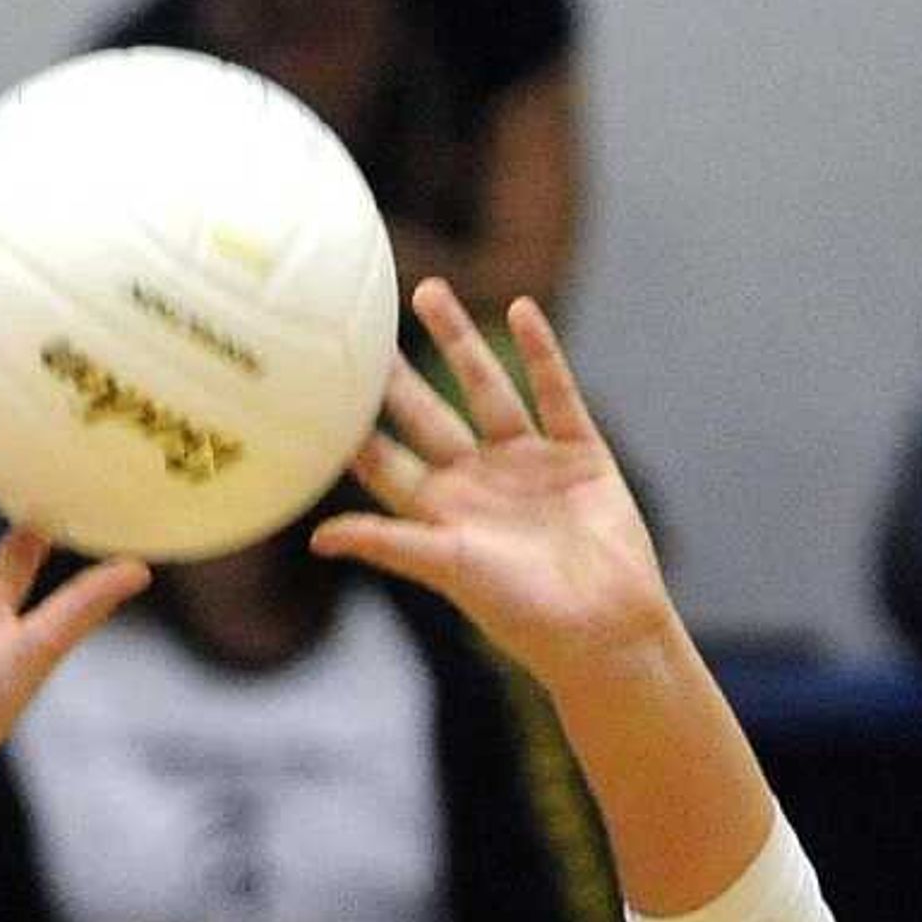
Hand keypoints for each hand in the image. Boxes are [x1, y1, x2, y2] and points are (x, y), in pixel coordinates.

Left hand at [315, 283, 671, 690]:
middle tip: (360, 320)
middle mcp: (480, 483)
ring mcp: (530, 465)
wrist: (606, 630)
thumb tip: (318, 539)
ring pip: (486, 390)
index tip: (315, 383)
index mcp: (443, 513)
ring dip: (458, 342)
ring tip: (427, 291)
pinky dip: (542, 354)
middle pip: (427, 414)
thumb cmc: (524, 614)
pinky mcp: (580, 456)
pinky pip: (556, 394)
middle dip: (395, 373)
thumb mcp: (448, 570)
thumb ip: (389, 543)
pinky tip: (521, 311)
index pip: (386, 460)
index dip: (352, 425)